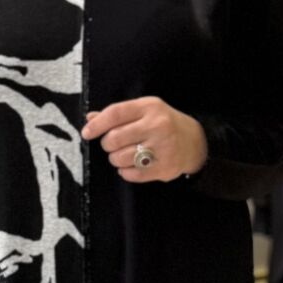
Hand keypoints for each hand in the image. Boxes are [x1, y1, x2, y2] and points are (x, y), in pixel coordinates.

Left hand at [80, 97, 208, 183]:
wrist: (195, 142)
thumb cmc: (164, 124)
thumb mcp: (145, 111)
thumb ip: (118, 114)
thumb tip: (90, 119)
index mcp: (150, 107)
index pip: (115, 114)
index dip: (97, 125)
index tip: (86, 133)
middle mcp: (157, 126)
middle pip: (114, 138)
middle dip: (107, 144)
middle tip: (113, 145)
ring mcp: (162, 149)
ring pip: (120, 158)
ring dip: (116, 159)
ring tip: (125, 154)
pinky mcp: (164, 168)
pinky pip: (131, 174)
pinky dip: (126, 171)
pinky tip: (133, 165)